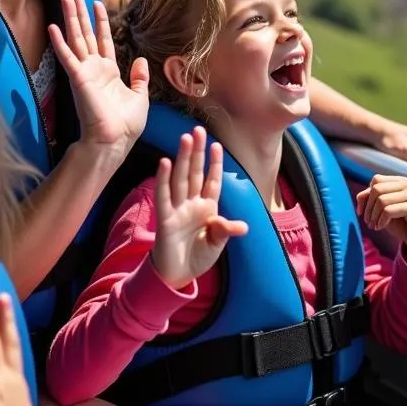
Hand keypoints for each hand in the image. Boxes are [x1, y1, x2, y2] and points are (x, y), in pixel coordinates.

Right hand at [49, 0, 149, 162]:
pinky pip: (67, 57)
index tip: (97, 3)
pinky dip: (59, 42)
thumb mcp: (140, 97)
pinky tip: (52, 27)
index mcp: (109, 73)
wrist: (114, 141)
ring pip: (77, 39)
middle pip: (86, 34)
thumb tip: (141, 61)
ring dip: (70, 19)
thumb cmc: (126, 125)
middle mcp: (94, 69)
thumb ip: (139, 78)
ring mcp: (84, 72)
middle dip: (80, 13)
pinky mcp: (78, 78)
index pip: (103, 40)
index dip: (100, 21)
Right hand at [151, 126, 247, 288]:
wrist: (177, 275)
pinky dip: (163, 180)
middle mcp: (192, 203)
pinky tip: (165, 163)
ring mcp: (178, 208)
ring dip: (183, 159)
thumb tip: (242, 227)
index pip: (212, 180)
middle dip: (197, 152)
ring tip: (185, 138)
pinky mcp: (165, 218)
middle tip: (198, 130)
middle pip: (195, 172)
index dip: (214, 164)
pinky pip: (164, 195)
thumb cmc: (198, 256)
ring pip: (181, 178)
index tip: (217, 145)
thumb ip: (225, 231)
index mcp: (207, 207)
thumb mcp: (216, 244)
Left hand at [356, 174, 406, 266]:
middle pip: (377, 189)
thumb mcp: (383, 208)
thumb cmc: (400, 222)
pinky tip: (380, 227)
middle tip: (368, 222)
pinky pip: (389, 211)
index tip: (361, 212)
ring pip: (382, 200)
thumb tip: (359, 197)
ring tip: (374, 226)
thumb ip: (372, 198)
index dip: (365, 196)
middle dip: (368, 208)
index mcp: (401, 180)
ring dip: (373, 216)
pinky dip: (381, 221)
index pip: (376, 180)